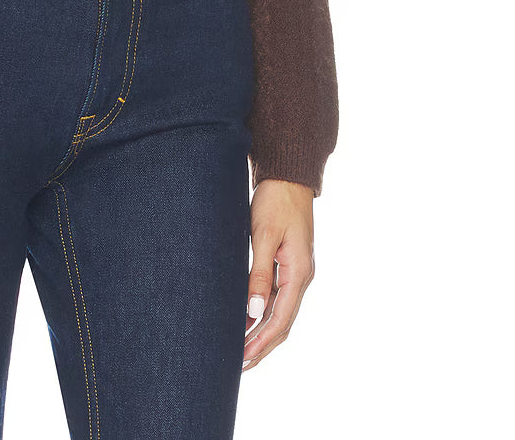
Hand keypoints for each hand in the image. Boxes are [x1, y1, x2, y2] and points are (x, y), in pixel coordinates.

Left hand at [241, 178, 315, 370]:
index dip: (261, 341)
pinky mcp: (289, 264)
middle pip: (282, 322)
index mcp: (299, 272)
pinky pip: (278, 297)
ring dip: (262, 332)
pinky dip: (264, 313)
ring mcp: (297, 271)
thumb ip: (258, 273)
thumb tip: (253, 311)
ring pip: (280, 312)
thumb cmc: (275, 201)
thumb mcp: (263, 235)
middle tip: (239, 365)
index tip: (243, 358)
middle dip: (262, 345)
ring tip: (241, 350)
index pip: (280, 319)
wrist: (288, 176)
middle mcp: (302, 276)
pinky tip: (249, 320)